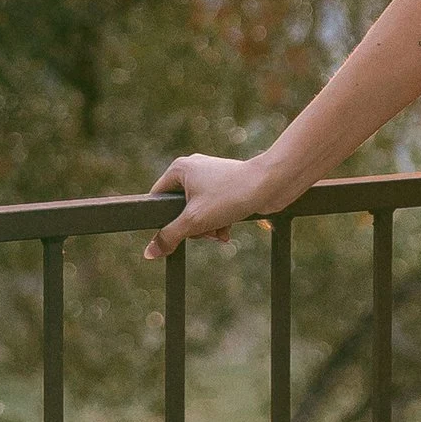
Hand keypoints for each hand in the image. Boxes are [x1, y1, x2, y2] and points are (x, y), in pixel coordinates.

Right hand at [144, 151, 280, 259]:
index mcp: (179, 168)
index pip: (156, 199)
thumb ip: (169, 236)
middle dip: (192, 227)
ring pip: (198, 211)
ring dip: (207, 227)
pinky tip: (227, 231)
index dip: (164, 220)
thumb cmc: (231, 196)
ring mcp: (211, 176)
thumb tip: (149, 252)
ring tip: (219, 232)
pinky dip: (218, 221)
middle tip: (205, 231)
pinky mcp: (227, 185)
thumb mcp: (195, 221)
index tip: (177, 232)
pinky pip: (213, 208)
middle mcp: (193, 168)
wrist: (271, 185)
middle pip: (178, 209)